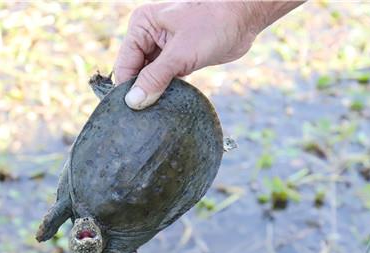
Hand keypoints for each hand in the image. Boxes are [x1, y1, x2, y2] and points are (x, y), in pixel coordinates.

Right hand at [114, 2, 302, 109]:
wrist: (244, 19)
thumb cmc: (214, 25)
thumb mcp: (181, 53)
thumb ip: (155, 78)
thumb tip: (133, 102)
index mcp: (142, 26)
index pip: (124, 64)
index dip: (127, 89)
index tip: (132, 112)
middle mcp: (148, 35)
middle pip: (134, 72)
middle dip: (140, 92)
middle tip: (145, 116)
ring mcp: (162, 47)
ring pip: (149, 78)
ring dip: (153, 93)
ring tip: (157, 111)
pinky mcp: (176, 58)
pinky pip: (164, 79)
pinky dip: (165, 91)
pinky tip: (169, 103)